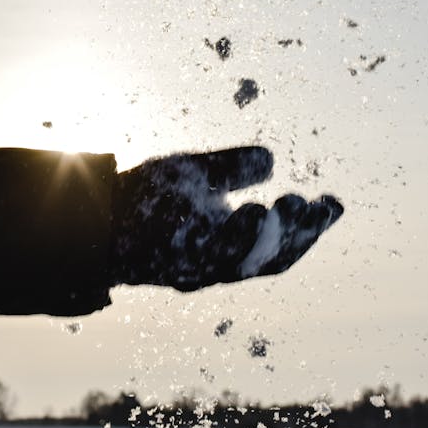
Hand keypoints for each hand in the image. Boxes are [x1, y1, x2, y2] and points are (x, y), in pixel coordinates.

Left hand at [111, 147, 342, 290]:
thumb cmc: (145, 197)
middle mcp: (217, 265)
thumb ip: (232, 168)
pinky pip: (210, 254)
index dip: (310, 228)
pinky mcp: (170, 260)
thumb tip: (270, 161)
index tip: (335, 203)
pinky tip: (254, 210)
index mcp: (229, 246)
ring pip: (246, 261)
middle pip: (272, 259)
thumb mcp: (197, 175)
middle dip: (302, 234)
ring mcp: (194, 267)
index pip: (279, 244)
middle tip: (324, 206)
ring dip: (275, 235)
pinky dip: (237, 237)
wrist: (93, 214)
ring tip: (295, 205)